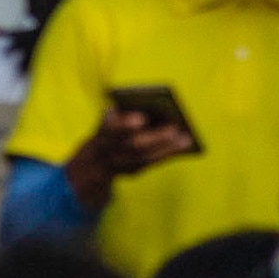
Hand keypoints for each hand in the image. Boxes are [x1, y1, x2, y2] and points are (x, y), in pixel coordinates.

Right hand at [66, 103, 197, 204]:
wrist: (92, 162)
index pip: (110, 128)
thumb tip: (157, 106)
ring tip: (186, 138)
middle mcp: (109, 151)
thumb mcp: (112, 120)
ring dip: (168, 147)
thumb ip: (127, 116)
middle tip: (175, 127)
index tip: (141, 118)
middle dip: (156, 137)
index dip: (125, 124)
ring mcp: (119, 164)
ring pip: (146, 157)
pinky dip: (169, 153)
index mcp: (101, 132)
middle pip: (134, 146)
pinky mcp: (131, 171)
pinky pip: (152, 162)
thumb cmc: (110, 130)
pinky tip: (185, 145)